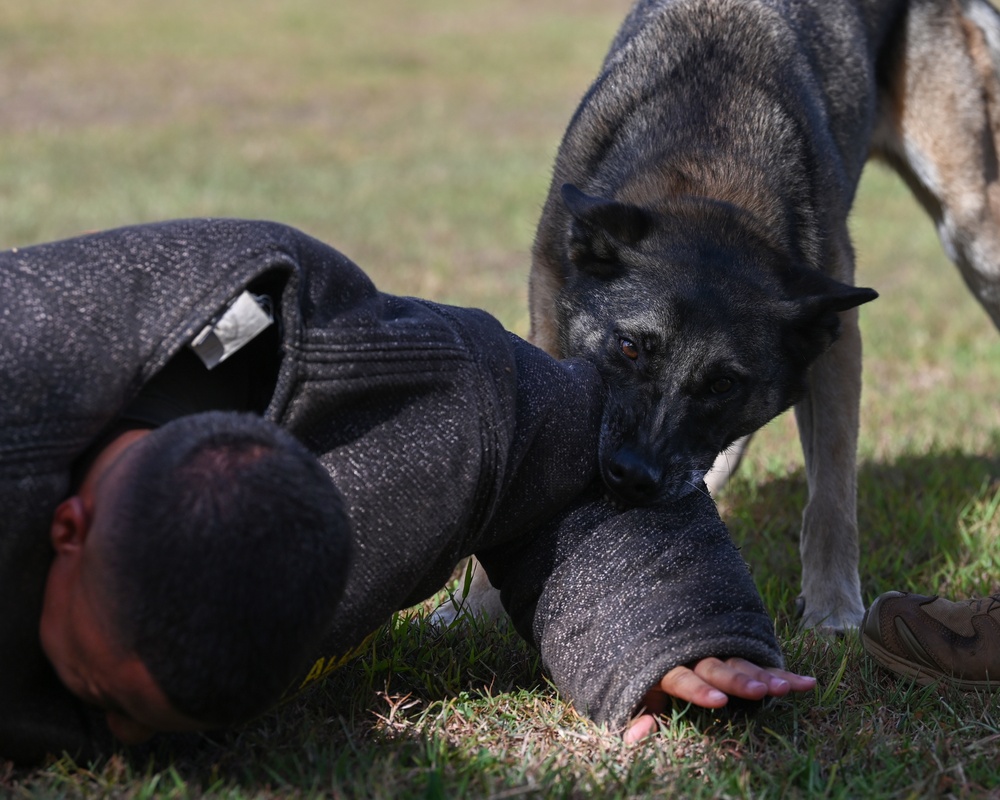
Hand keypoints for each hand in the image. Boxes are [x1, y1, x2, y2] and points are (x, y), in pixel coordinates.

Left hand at [624, 656, 815, 742]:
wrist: (649, 622)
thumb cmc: (645, 668)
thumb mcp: (638, 691)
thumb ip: (641, 714)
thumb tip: (636, 737)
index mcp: (667, 666)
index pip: (683, 677)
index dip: (700, 689)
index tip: (719, 701)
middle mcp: (694, 654)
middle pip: (717, 666)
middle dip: (739, 680)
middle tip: (760, 691)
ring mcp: (716, 649)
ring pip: (741, 661)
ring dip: (764, 674)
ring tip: (785, 688)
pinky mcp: (735, 648)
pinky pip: (760, 661)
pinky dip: (782, 672)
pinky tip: (807, 683)